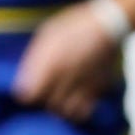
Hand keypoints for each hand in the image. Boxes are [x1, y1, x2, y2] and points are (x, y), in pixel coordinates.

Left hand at [9, 1, 122, 123]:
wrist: (110, 23)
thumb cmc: (75, 25)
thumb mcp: (48, 34)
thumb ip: (35, 58)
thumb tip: (24, 80)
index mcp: (51, 63)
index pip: (29, 95)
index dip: (27, 95)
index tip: (29, 90)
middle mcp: (66, 77)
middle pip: (47, 105)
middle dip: (44, 101)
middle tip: (45, 92)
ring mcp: (82, 84)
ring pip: (64, 112)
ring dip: (59, 108)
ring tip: (59, 98)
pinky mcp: (97, 89)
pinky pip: (83, 111)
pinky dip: (76, 111)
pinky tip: (74, 102)